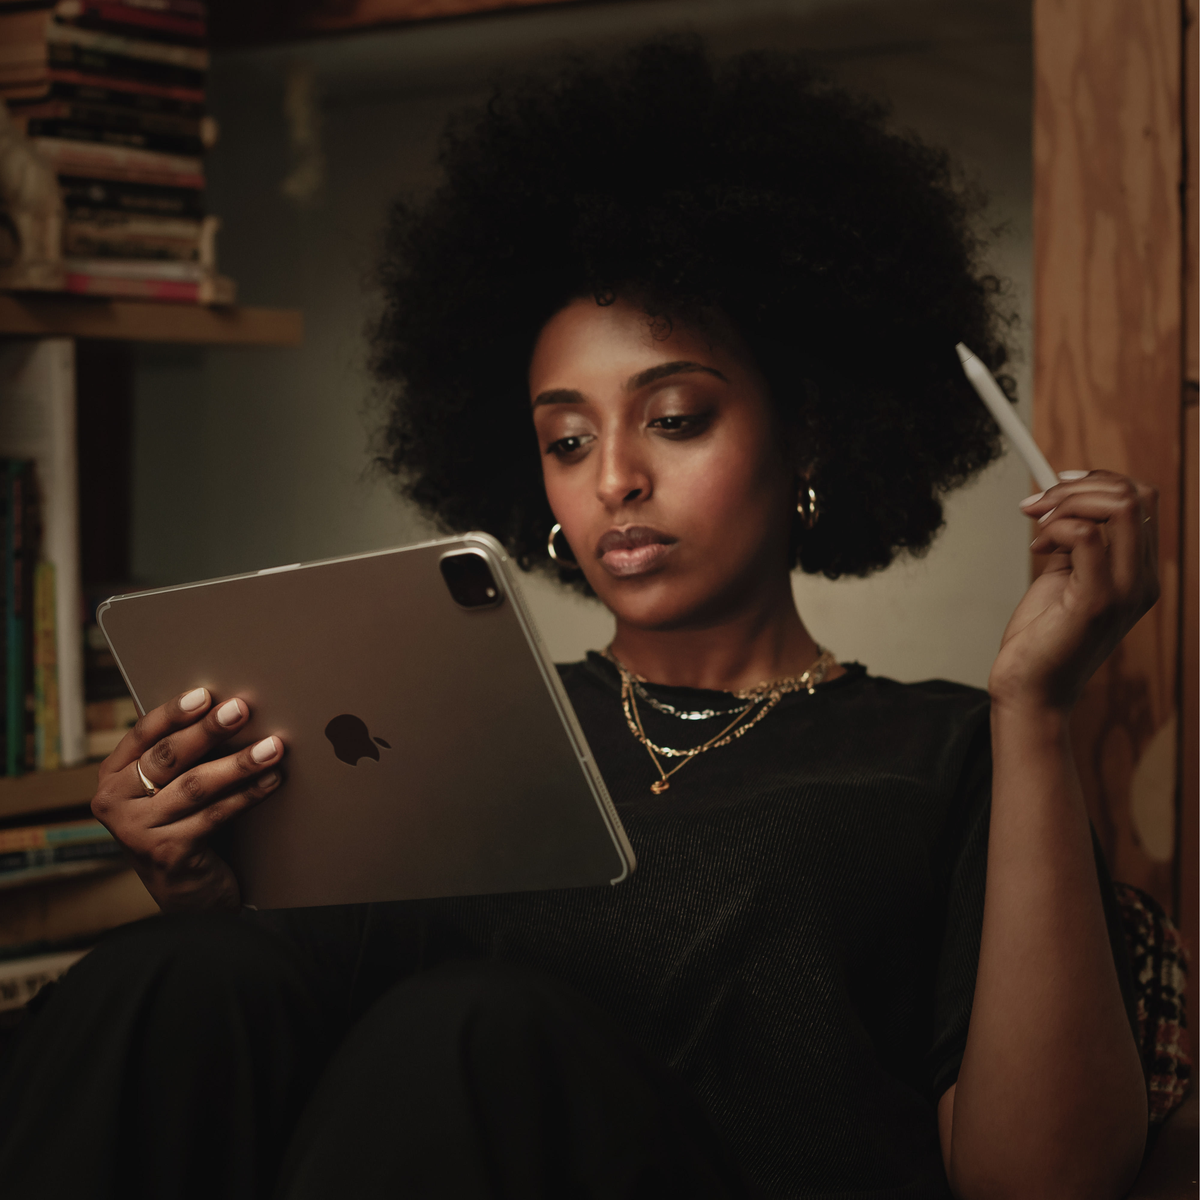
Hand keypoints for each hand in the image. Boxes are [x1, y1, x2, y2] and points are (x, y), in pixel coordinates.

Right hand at [90, 687, 284, 912]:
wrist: (185, 894)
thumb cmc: (181, 824)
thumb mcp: (168, 788)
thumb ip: (180, 753)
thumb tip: (225, 705)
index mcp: (113, 776)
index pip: (143, 734)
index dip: (175, 712)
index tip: (206, 694)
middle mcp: (115, 802)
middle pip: (168, 757)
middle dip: (209, 730)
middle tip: (242, 709)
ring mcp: (137, 832)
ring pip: (195, 786)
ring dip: (239, 763)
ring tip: (273, 746)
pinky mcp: (167, 855)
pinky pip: (215, 815)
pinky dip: (247, 795)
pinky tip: (271, 780)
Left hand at [989, 470, 1159, 711]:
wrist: (1030, 689)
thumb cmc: (1042, 637)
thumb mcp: (1064, 577)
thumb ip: (1076, 543)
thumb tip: (1067, 505)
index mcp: (1137, 572)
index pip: (1142, 500)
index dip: (1098, 482)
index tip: (1056, 488)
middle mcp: (1141, 579)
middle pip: (1137, 495)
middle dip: (1079, 486)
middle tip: (1038, 506)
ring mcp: (1124, 591)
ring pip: (1120, 507)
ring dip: (1068, 502)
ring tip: (1038, 525)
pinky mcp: (1096, 601)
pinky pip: (1086, 537)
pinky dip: (1057, 528)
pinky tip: (1038, 548)